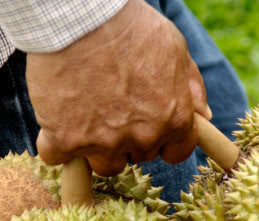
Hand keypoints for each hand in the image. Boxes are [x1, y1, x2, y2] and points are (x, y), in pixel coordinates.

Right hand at [25, 0, 210, 175]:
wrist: (80, 17)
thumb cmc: (130, 26)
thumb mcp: (175, 48)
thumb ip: (191, 86)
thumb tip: (203, 115)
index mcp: (173, 119)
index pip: (176, 152)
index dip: (163, 141)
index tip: (149, 129)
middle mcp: (141, 138)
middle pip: (137, 157)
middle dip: (128, 138)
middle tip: (112, 107)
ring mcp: (102, 143)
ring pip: (103, 165)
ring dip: (96, 147)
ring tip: (85, 115)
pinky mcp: (64, 141)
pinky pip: (57, 156)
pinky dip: (54, 142)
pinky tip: (55, 118)